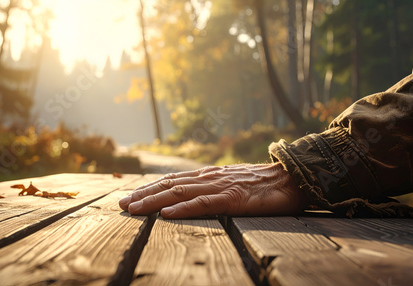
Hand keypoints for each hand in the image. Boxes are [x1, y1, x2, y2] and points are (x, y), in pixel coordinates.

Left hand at [119, 162, 306, 218]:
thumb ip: (213, 187)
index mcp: (208, 175)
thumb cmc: (263, 184)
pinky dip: (183, 208)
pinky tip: (167, 213)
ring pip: (179, 192)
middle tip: (120, 204)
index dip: (148, 188)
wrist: (291, 177)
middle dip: (142, 195)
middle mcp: (209, 177)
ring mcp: (220, 186)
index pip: (171, 180)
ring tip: (134, 209)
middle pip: (169, 185)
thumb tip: (192, 195)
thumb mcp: (232, 183)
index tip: (129, 197)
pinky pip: (204, 203)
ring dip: (154, 201)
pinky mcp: (233, 197)